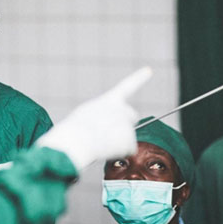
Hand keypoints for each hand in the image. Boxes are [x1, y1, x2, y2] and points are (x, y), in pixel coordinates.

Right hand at [36, 67, 152, 169]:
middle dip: (126, 124)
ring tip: (99, 143)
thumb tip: (107, 131)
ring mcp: (128, 125)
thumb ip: (101, 116)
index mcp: (109, 101)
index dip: (139, 78)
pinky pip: (127, 151)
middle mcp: (122, 109)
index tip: (149, 70)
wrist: (76, 141)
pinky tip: (105, 151)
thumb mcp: (85, 115)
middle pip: (132, 116)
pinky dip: (118, 153)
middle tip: (110, 133)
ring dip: (117, 141)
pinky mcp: (130, 142)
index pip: (127, 86)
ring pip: (127, 136)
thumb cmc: (74, 130)